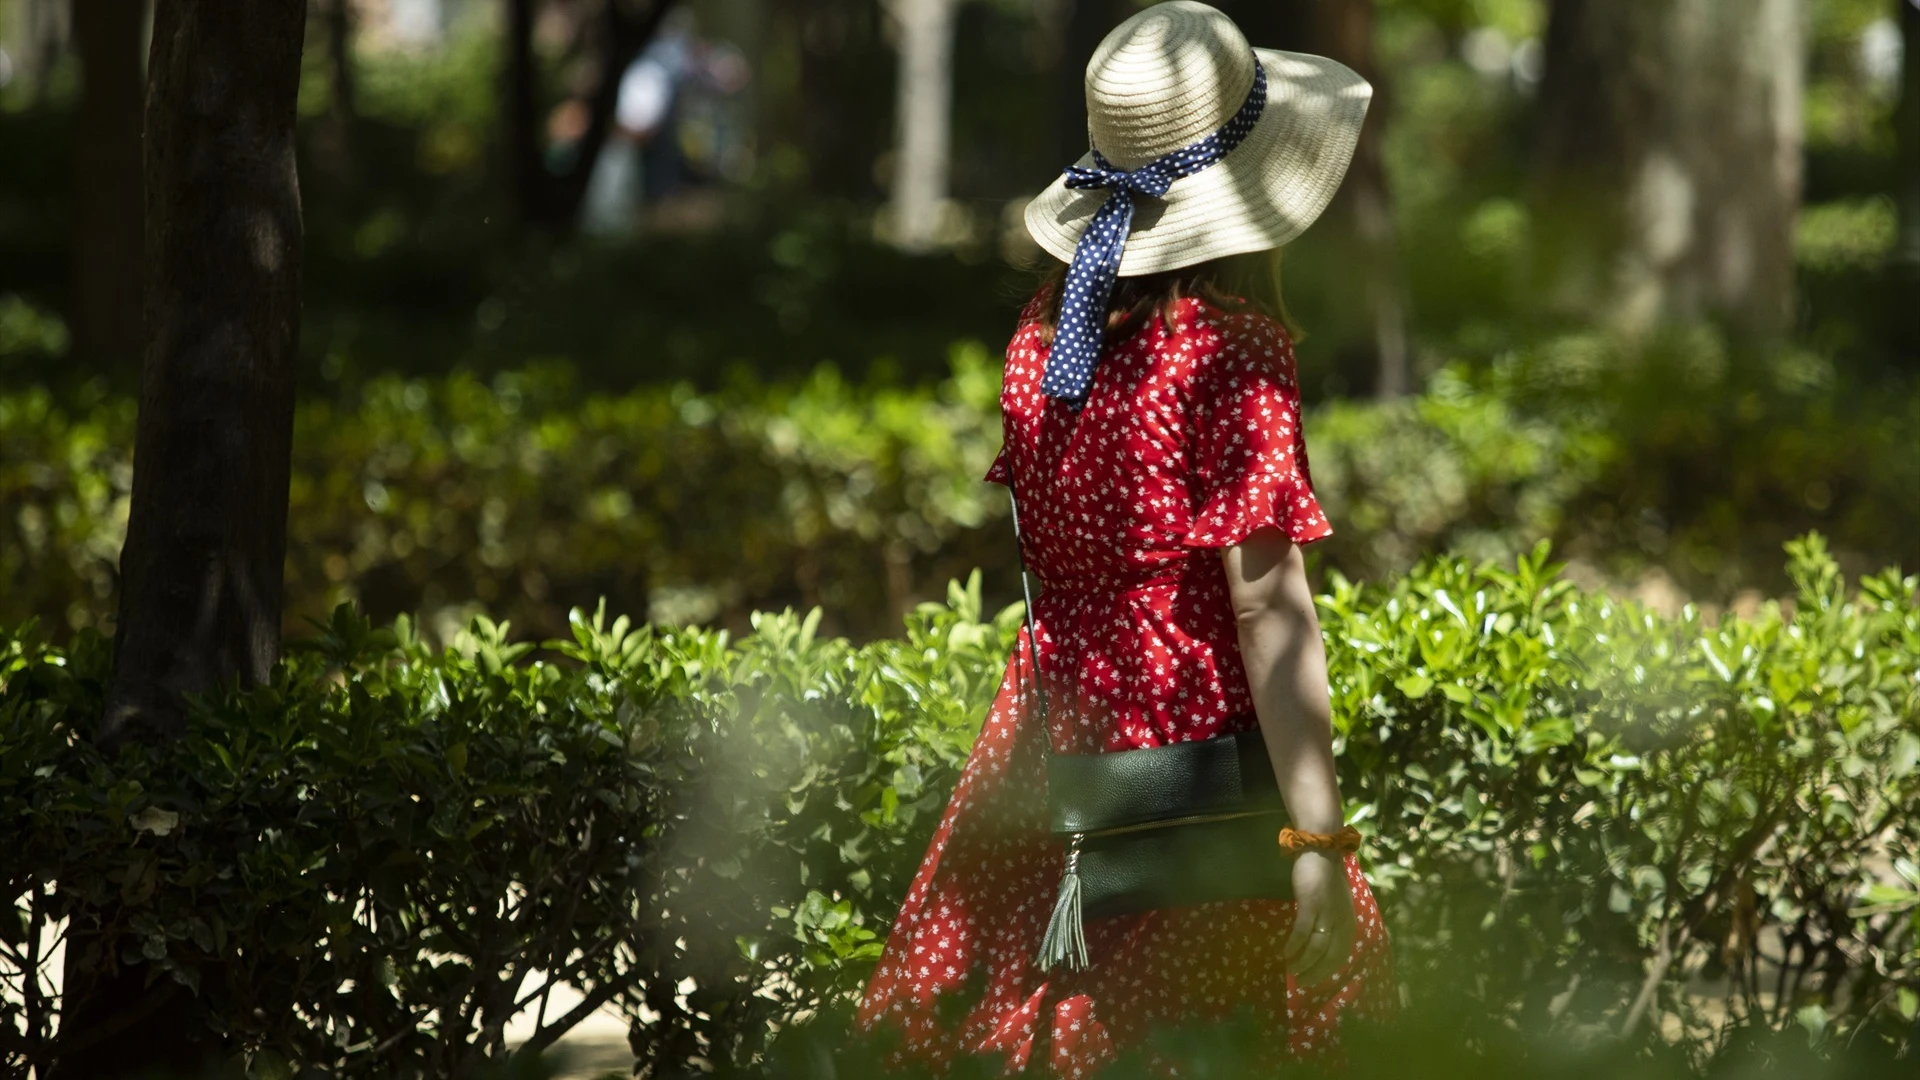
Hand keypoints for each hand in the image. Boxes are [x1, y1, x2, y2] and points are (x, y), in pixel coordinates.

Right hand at [1282, 850, 1355, 985]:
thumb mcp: (1338, 903)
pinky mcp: (1311, 904)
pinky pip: (1302, 932)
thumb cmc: (1327, 876)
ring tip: (1291, 971)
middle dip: (1315, 973)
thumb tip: (1324, 942)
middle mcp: (1341, 921)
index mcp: (1348, 922)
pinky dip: (1294, 946)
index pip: (1340, 955)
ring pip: (1316, 948)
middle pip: (1330, 957)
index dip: (1326, 971)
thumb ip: (1335, 921)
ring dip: (1303, 963)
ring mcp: (1326, 913)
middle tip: (1301, 982)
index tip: (1313, 980)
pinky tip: (1285, 953)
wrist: (1321, 850)